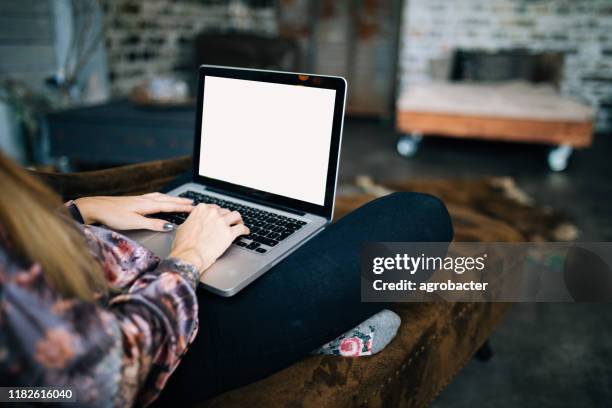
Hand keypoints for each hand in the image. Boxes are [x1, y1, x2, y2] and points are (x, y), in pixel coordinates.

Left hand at [74, 193, 193, 230]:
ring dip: (172, 198)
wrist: (95, 207)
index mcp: (148, 205)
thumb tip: (169, 226)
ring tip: (180, 200)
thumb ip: (153, 224)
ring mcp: (139, 199)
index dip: (182, 208)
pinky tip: (159, 199)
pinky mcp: (134, 200)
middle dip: (180, 201)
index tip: (194, 209)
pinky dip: (162, 198)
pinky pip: (154, 197)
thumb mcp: (135, 223)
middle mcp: (145, 200)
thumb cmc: (113, 215)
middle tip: (192, 203)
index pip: (170, 206)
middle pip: (167, 199)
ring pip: (161, 197)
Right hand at [169, 204, 248, 272]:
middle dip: (227, 217)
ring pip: (236, 215)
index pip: (213, 207)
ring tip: (239, 224)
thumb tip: (193, 223)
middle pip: (225, 211)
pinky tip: (245, 232)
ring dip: (238, 220)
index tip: (219, 217)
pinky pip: (241, 228)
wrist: (189, 256)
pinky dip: (245, 229)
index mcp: (201, 210)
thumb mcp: (183, 227)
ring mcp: (222, 222)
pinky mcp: (229, 233)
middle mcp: (212, 213)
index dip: (217, 213)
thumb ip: (191, 221)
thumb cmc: (184, 245)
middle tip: (228, 222)